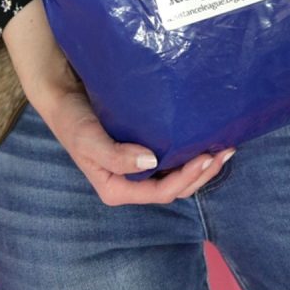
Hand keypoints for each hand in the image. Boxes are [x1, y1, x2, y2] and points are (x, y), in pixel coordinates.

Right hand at [45, 84, 234, 206]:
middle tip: (224, 151)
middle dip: (202, 174)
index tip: (206, 157)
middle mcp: (132, 183)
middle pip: (176, 188)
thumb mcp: (89, 140)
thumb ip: (116, 156)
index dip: (187, 178)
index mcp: (119, 189)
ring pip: (178, 176)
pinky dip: (192, 153)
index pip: (162, 192)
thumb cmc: (74, 121)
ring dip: (202, 166)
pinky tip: (206, 140)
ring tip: (224, 148)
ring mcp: (139, 168)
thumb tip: (150, 163)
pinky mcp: (144, 150)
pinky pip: (173, 159)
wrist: (65, 98)